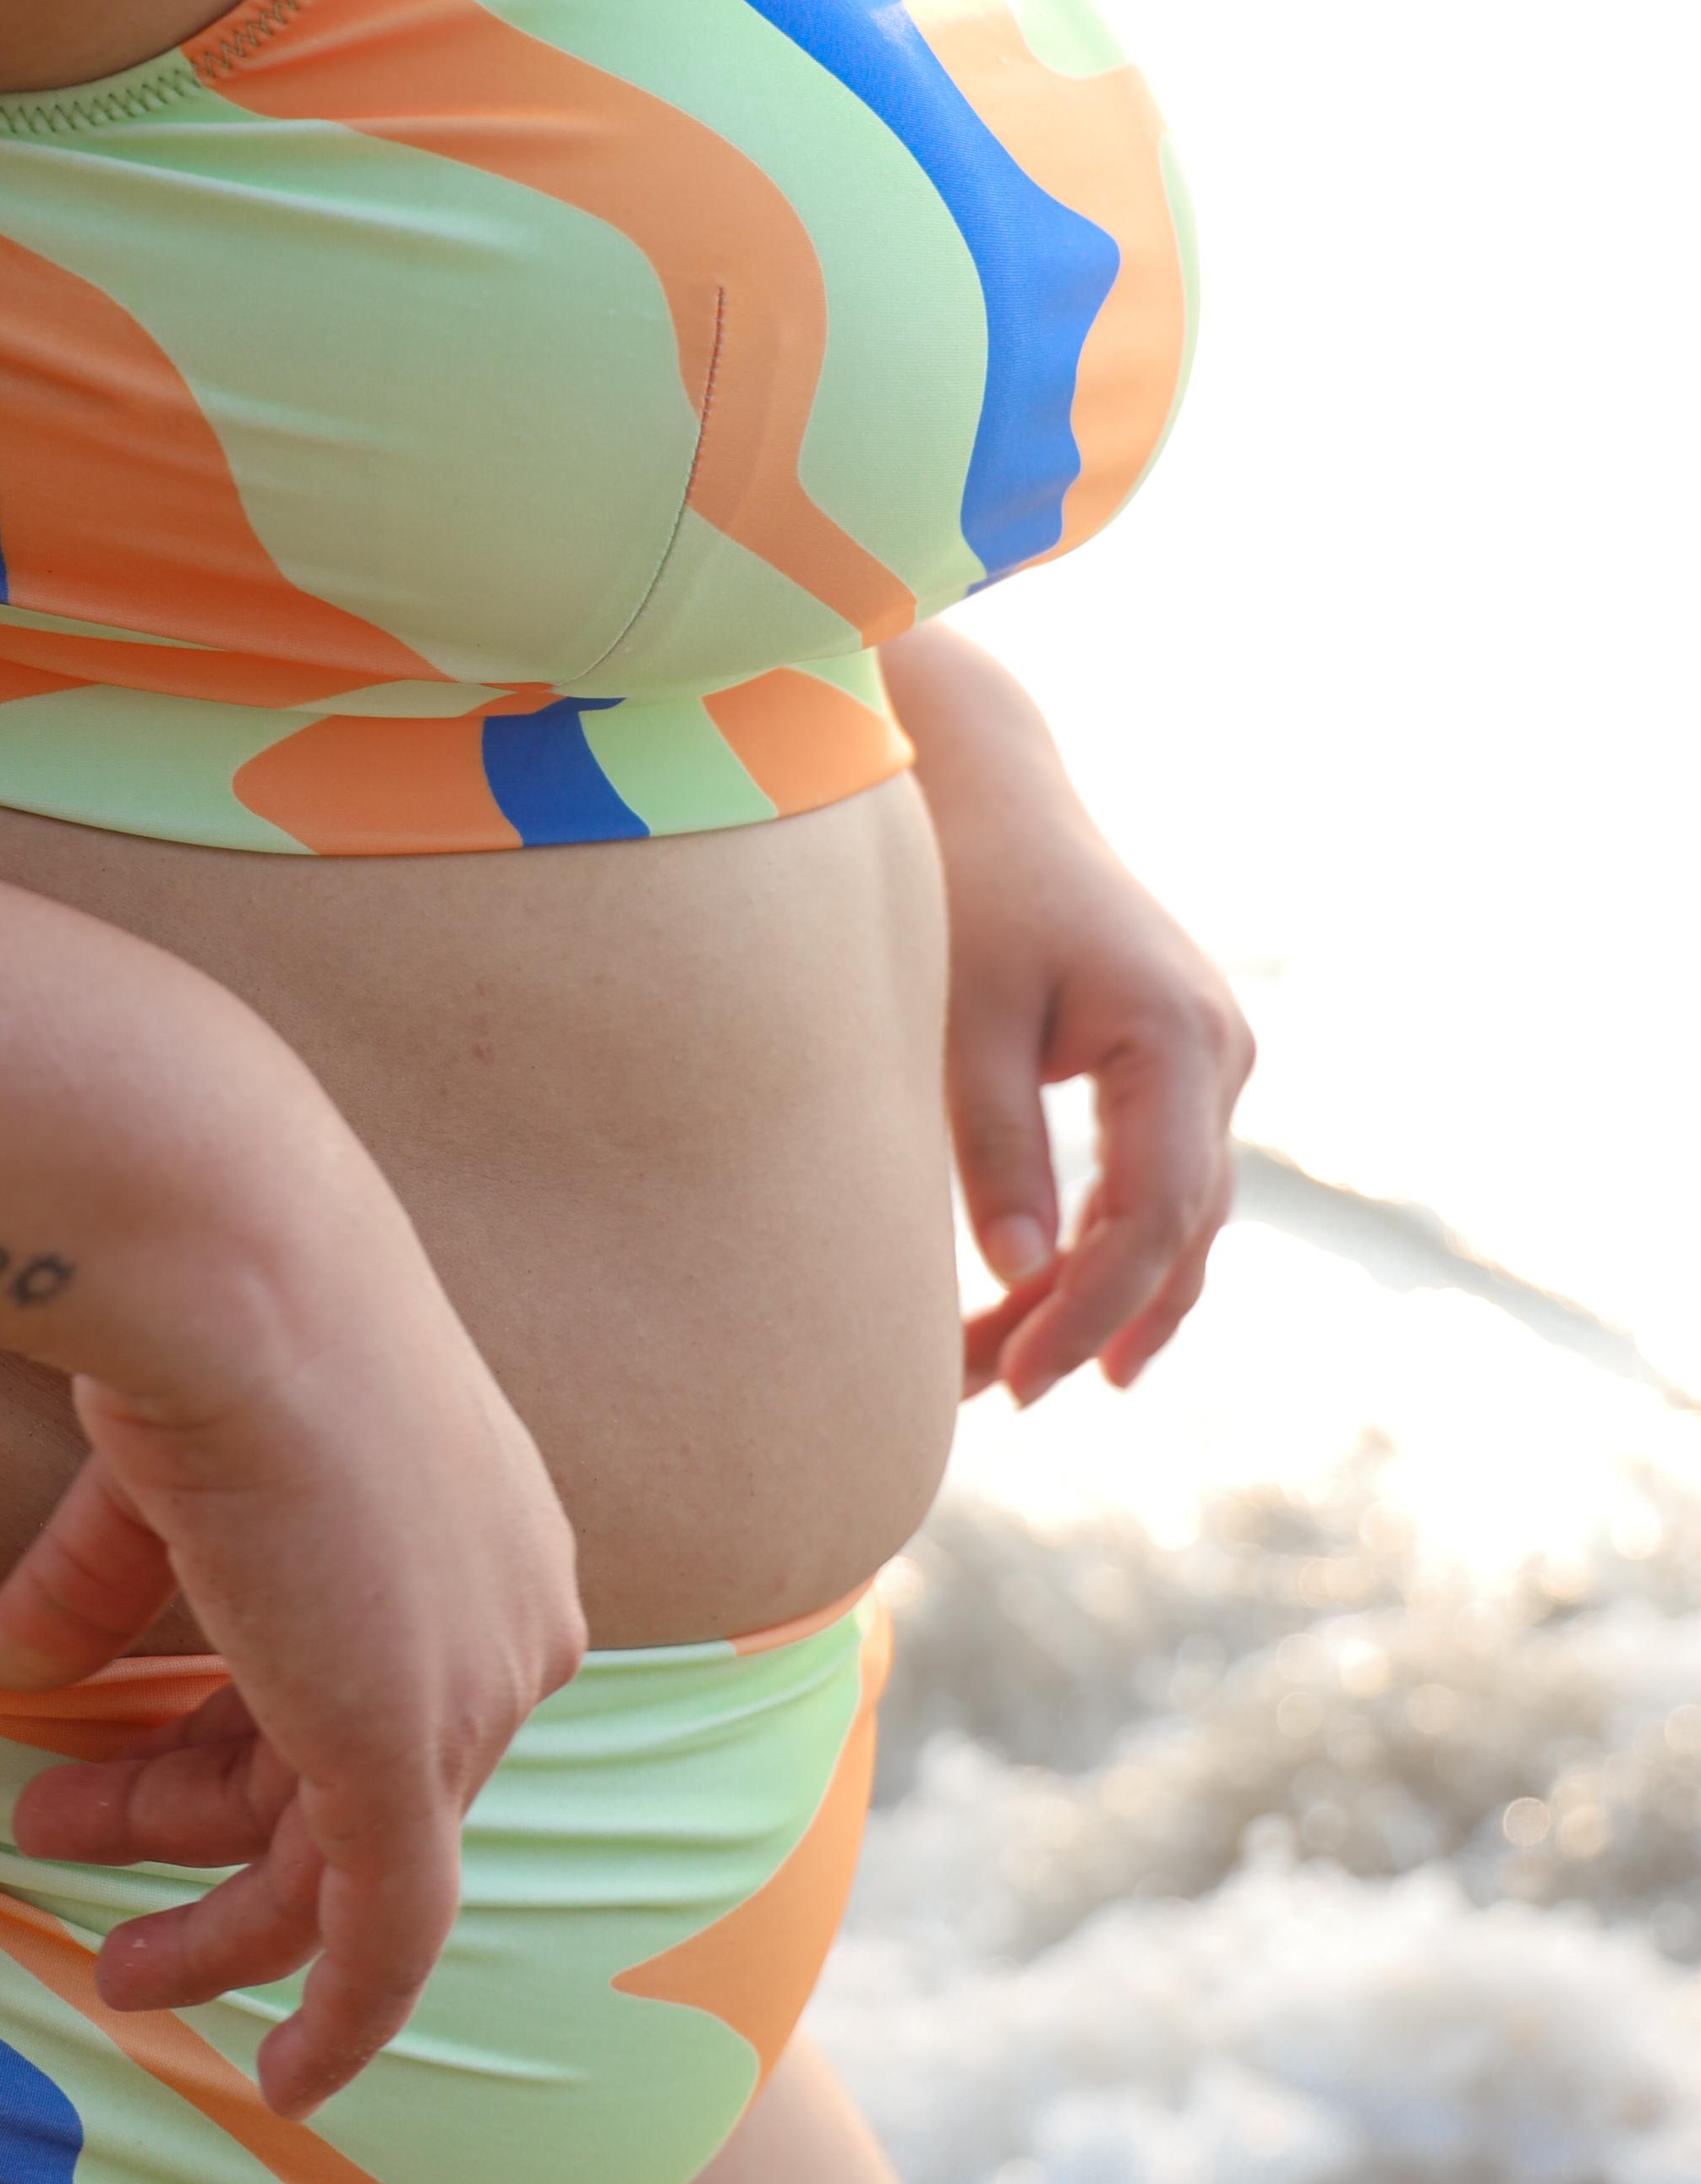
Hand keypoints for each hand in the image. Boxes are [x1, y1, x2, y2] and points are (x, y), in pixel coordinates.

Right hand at [0, 1162, 584, 2119]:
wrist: (223, 1255)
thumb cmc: (196, 1305)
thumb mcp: (159, 1468)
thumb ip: (103, 1581)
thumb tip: (9, 1667)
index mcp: (485, 1529)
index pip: (371, 1680)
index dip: (237, 1738)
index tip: (116, 1763)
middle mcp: (509, 1614)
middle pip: (355, 1773)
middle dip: (195, 1811)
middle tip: (59, 1826)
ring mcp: (468, 1689)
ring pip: (351, 1866)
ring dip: (214, 1914)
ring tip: (96, 1936)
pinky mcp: (408, 1753)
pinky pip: (387, 1935)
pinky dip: (343, 2019)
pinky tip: (284, 2083)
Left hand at [890, 633, 1256, 1406]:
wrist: (997, 785)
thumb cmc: (972, 889)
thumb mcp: (964, 1017)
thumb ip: (993, 1143)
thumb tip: (1014, 1277)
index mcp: (1176, 1036)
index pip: (1153, 1218)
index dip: (1087, 1312)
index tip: (1015, 1379)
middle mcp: (1219, 1051)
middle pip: (1176, 1234)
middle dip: (1092, 1324)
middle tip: (1001, 1398)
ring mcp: (1213, 1055)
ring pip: (1179, 1219)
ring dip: (1104, 1298)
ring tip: (1010, 1374)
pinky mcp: (1182, 1060)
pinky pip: (1166, 1179)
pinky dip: (1112, 1245)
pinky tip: (1053, 1304)